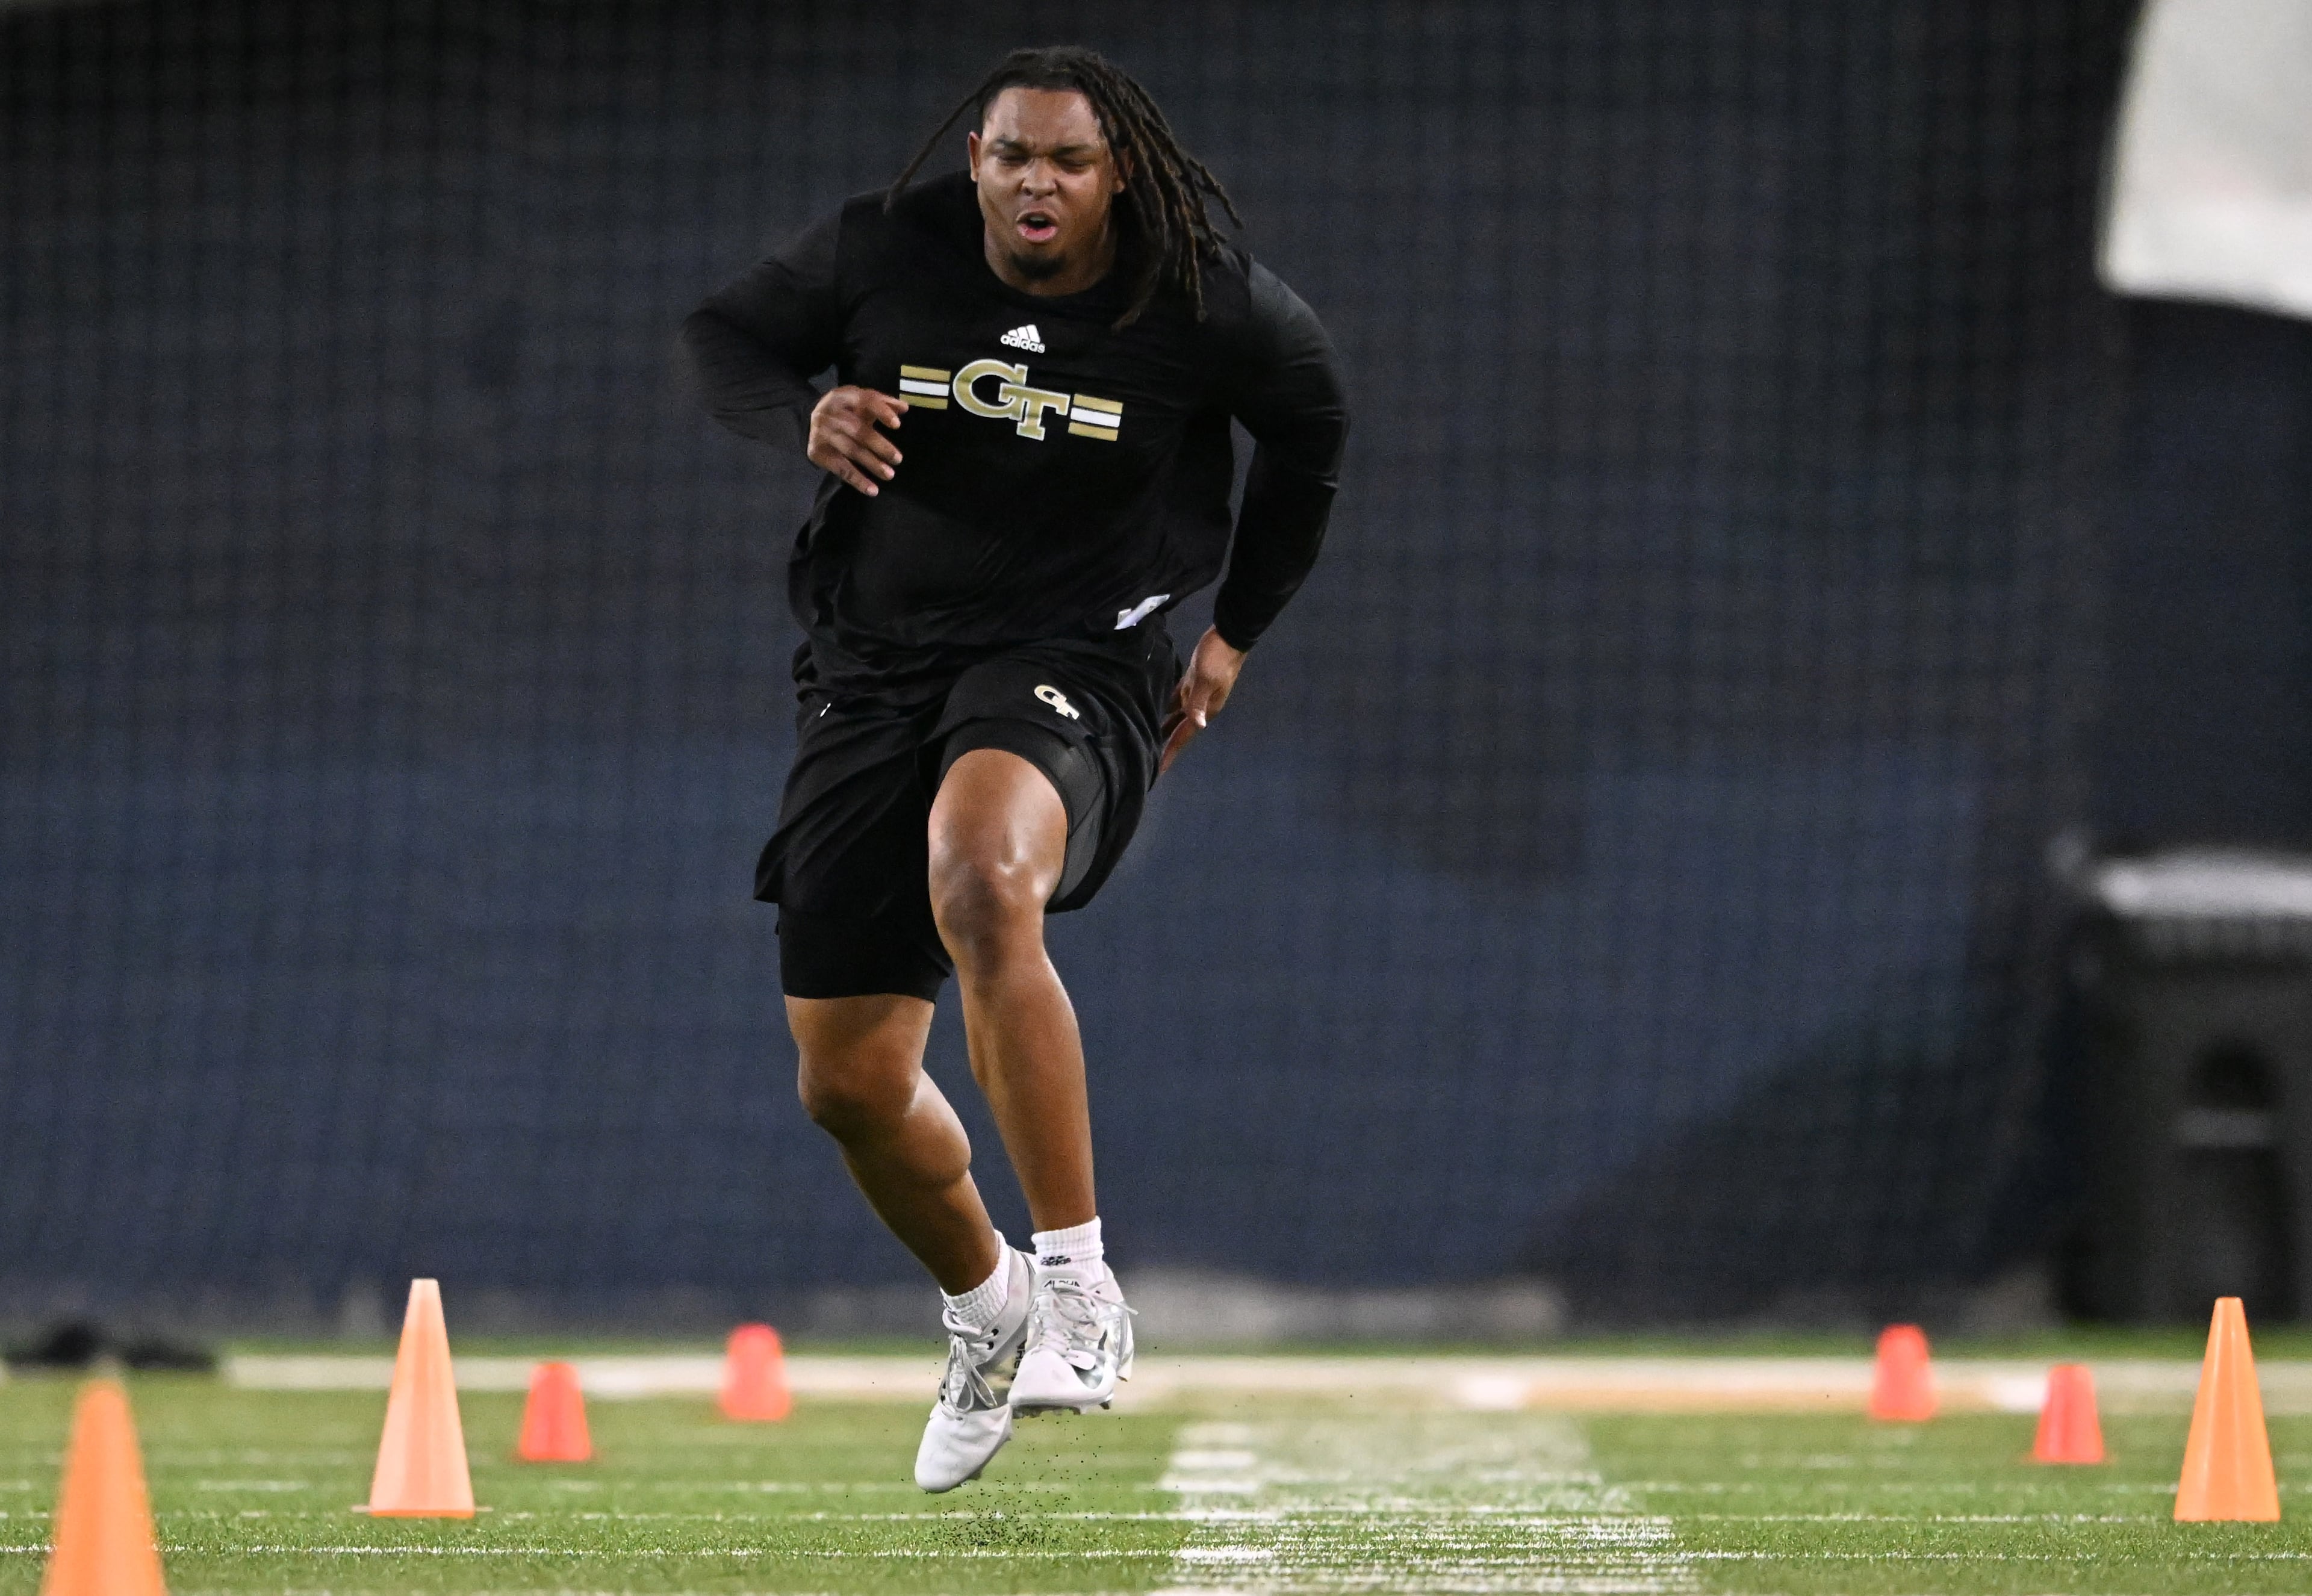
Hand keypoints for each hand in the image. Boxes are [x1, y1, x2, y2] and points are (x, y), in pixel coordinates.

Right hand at [807, 385, 905, 495]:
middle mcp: (830, 413)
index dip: (881, 412)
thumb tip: (904, 408)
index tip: (897, 425)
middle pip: (858, 430)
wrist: (810, 419)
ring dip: (872, 464)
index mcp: (844, 396)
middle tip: (898, 459)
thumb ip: (883, 403)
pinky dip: (857, 480)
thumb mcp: (861, 401)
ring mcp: (822, 433)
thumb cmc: (845, 410)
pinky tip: (872, 490)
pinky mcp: (818, 452)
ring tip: (889, 475)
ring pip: (851, 450)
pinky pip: (840, 468)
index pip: (865, 401)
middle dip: (879, 445)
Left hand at [1159, 626, 1247, 775]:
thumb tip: (1198, 724)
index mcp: (1205, 709)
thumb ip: (1198, 701)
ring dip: (1162, 725)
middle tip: (1146, 757)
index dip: (1171, 751)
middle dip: (1165, 743)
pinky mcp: (1191, 680)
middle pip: (1178, 729)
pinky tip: (1151, 706)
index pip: (1184, 735)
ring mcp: (1195, 693)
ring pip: (1175, 715)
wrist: (1229, 636)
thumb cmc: (1218, 658)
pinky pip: (1175, 697)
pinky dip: (1164, 704)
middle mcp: (1200, 706)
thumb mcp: (1206, 679)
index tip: (1159, 770)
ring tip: (1144, 735)